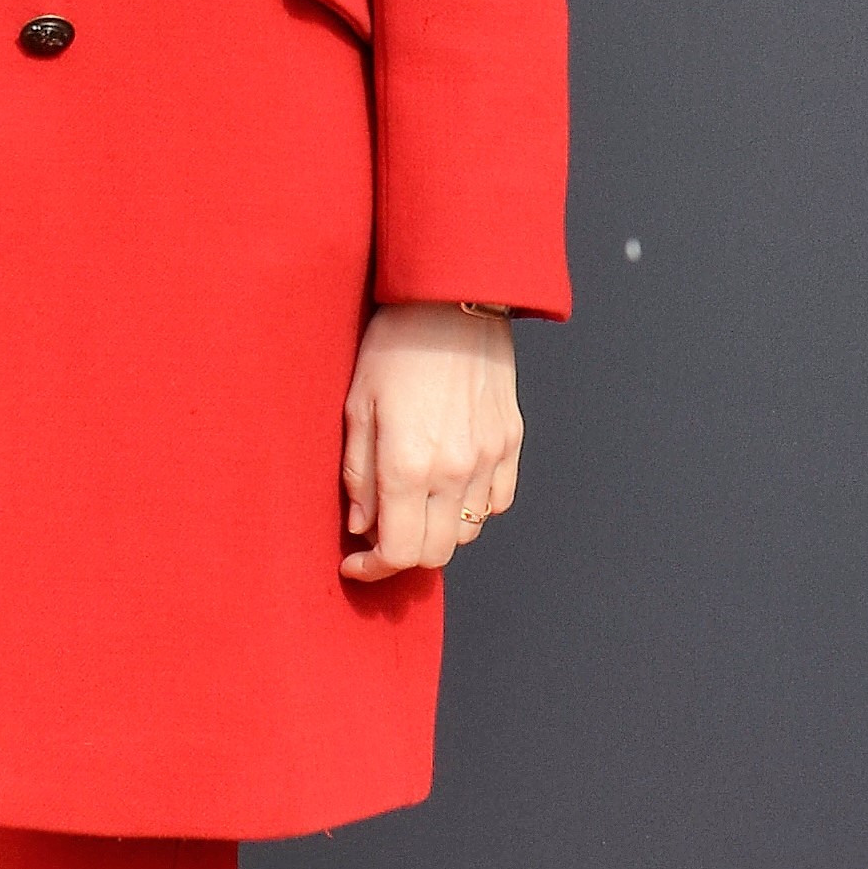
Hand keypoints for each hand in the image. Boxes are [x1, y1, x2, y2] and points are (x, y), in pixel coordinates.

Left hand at [341, 305, 522, 578]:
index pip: (399, 552)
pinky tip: (448, 484)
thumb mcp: (356, 405)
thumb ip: (358, 474)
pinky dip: (472, 508)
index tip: (355, 562)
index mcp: (408, 464)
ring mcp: (490, 459)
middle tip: (379, 536)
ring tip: (412, 503)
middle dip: (403, 556)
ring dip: (437, 530)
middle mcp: (454, 471)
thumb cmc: (394, 344)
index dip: (373, 569)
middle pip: (436, 553)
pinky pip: (497, 502)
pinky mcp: (512, 443)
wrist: (453, 299)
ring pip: (469, 532)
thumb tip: (361, 526)